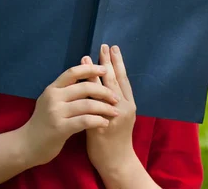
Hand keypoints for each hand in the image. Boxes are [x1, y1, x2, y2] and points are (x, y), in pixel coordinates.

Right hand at [20, 64, 119, 166]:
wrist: (27, 145)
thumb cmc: (44, 122)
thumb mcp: (50, 101)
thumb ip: (65, 90)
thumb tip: (87, 77)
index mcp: (52, 88)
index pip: (73, 72)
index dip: (90, 69)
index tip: (105, 70)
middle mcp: (53, 97)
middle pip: (84, 87)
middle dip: (104, 91)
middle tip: (116, 98)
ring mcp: (56, 112)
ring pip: (87, 104)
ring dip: (105, 108)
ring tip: (115, 112)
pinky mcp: (60, 128)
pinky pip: (85, 121)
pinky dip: (98, 121)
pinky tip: (105, 123)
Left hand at [81, 44, 137, 175]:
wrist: (115, 161)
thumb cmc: (114, 138)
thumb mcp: (118, 116)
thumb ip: (113, 100)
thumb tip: (102, 81)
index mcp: (129, 104)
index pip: (123, 79)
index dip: (118, 63)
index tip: (113, 48)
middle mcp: (123, 108)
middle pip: (115, 80)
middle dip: (108, 62)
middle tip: (103, 45)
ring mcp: (113, 116)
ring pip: (104, 89)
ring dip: (94, 72)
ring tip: (87, 57)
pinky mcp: (101, 125)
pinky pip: (92, 105)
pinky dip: (86, 92)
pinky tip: (79, 83)